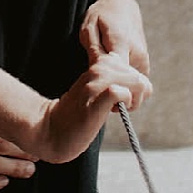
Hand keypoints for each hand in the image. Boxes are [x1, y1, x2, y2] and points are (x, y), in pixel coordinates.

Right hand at [32, 54, 150, 163]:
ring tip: (114, 109)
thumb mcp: (96, 88)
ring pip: (136, 82)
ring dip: (132, 101)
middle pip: (140, 77)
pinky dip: (125, 104)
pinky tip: (112, 111)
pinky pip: (122, 93)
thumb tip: (141, 83)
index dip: (135, 88)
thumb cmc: (78, 114)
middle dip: (137, 96)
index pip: (135, 69)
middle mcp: (99, 67)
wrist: (51, 130)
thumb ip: (113, 79)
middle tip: (118, 107)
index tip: (120, 99)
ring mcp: (96, 81)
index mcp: (101, 63)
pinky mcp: (95, 97)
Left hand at [80, 0, 151, 110]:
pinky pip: (133, 82)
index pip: (117, 77)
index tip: (96, 96)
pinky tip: (109, 77)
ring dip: (117, 87)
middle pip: (124, 86)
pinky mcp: (144, 64)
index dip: (106, 90)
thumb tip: (96, 74)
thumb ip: (93, 52)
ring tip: (101, 82)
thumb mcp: (89, 29)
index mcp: (122, 44)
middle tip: (95, 91)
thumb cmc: (101, 14)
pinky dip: (122, 83)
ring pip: (130, 86)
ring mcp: (143, 61)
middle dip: (110, 91)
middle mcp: (137, 55)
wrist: (121, 4)